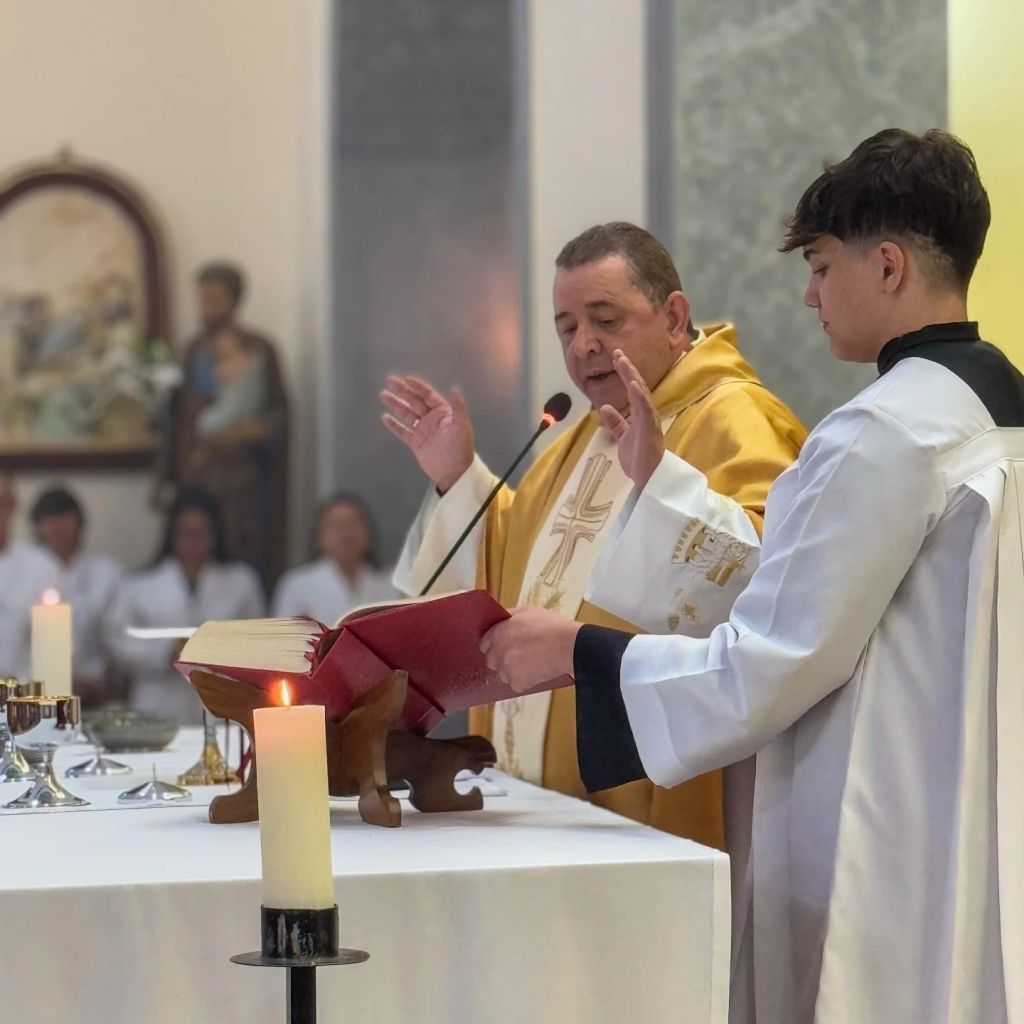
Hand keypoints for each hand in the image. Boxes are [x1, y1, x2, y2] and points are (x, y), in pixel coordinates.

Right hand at [380, 375, 474, 491]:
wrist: (454, 472)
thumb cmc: (460, 448)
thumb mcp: (461, 427)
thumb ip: (458, 408)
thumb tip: (455, 389)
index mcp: (443, 412)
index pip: (428, 395)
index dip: (417, 387)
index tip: (406, 379)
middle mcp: (431, 418)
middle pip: (414, 401)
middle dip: (402, 391)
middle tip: (389, 381)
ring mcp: (422, 430)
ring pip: (406, 414)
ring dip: (395, 404)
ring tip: (383, 395)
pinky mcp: (415, 442)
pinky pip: (402, 431)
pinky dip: (394, 425)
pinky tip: (385, 417)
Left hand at [480, 606, 582, 693]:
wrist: (569, 645)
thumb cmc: (551, 626)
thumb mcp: (528, 611)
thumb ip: (510, 616)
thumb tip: (502, 619)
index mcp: (498, 632)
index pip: (484, 643)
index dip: (494, 644)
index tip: (504, 646)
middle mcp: (498, 651)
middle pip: (491, 660)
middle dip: (502, 658)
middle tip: (519, 655)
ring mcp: (507, 669)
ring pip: (504, 674)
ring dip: (513, 671)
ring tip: (531, 662)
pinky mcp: (517, 683)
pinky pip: (516, 684)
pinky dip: (525, 681)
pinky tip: (536, 671)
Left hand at [598, 351, 663, 489]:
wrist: (648, 480)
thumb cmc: (639, 460)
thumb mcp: (622, 437)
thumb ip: (616, 422)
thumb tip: (604, 407)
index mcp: (641, 415)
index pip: (633, 390)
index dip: (626, 373)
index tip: (617, 357)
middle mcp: (647, 415)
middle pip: (638, 387)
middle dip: (628, 370)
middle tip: (617, 353)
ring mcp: (650, 422)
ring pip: (642, 395)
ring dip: (633, 378)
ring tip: (623, 363)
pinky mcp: (650, 431)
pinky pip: (646, 411)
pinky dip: (640, 398)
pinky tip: (634, 386)